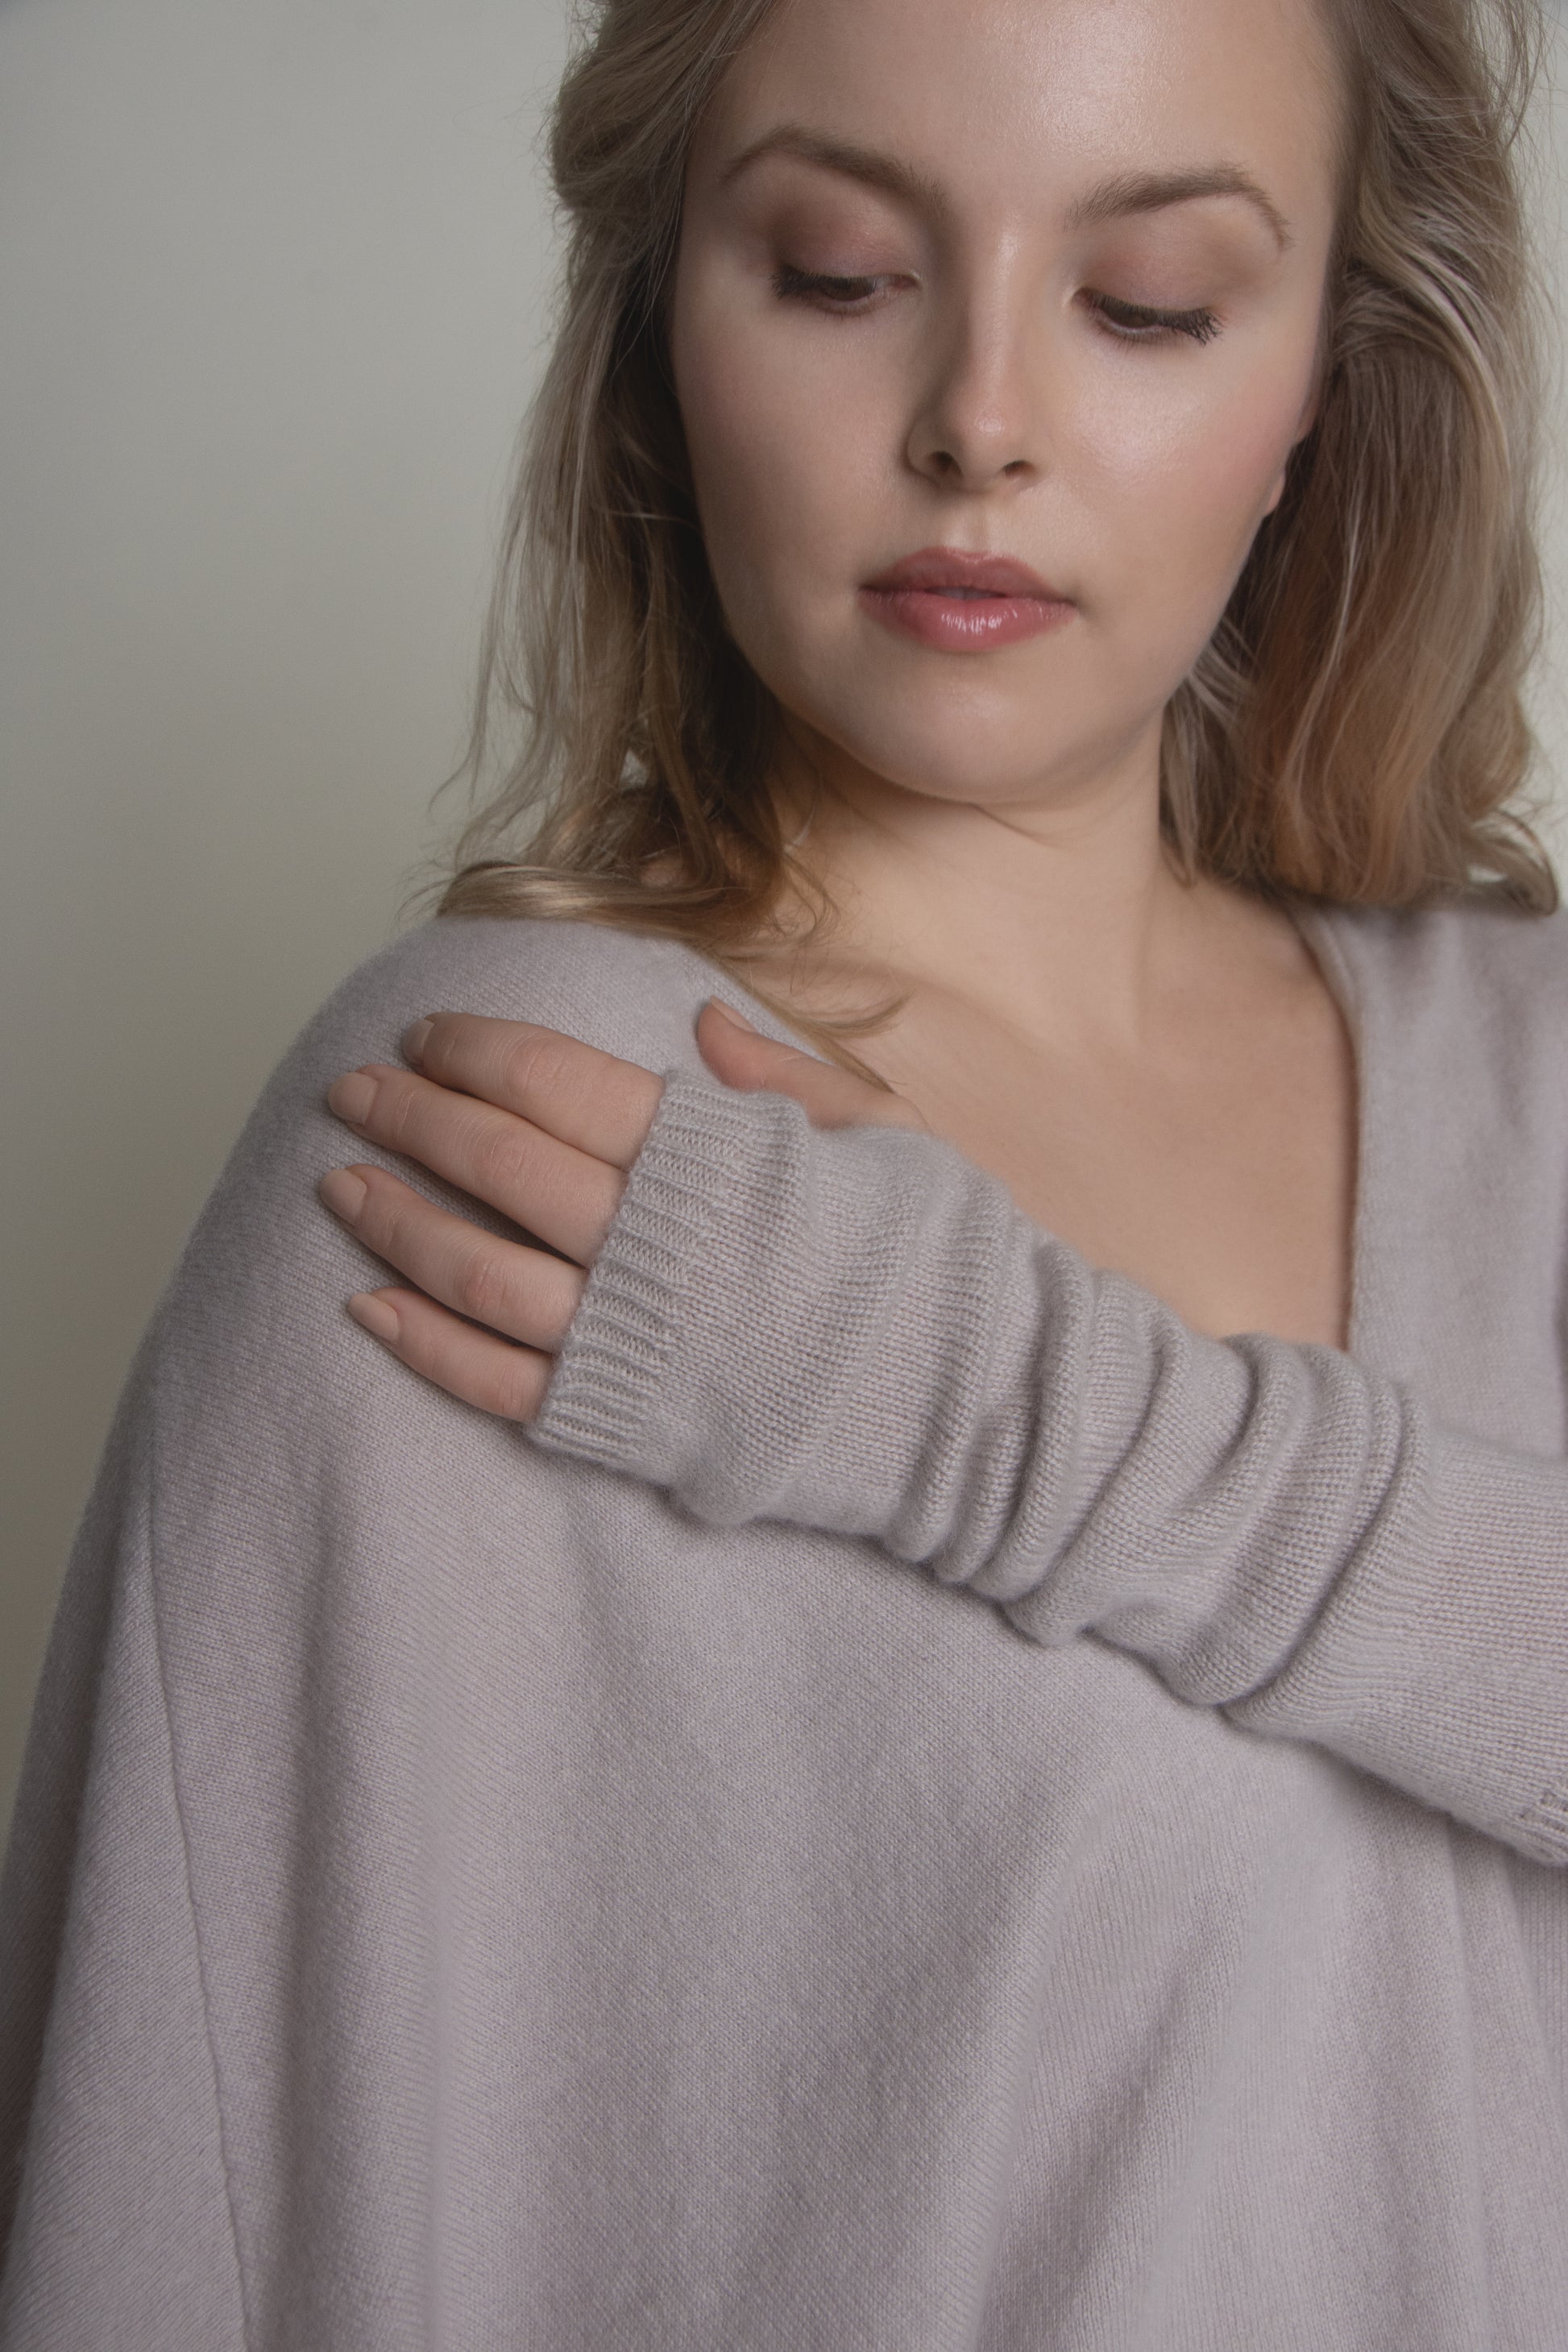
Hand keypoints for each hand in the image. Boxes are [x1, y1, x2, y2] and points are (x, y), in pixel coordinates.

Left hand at [319, 998, 920, 1420]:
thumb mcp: (886, 1134)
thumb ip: (784, 1078)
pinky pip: (498, 1382)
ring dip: (395, 1221)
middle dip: (409, 1117)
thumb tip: (699, 1021)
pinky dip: (425, 1344)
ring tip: (339, 1185)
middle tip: (351, 1090)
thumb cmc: (944, 1260)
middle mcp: (654, 1243)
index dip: (475, 1050)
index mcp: (711, 1157)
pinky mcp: (627, 1423)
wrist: (986, 1408)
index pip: (554, 1082)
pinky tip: (369, 1308)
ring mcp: (633, 1341)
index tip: (426, 1034)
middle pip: (494, 1163)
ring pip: (473, 1270)